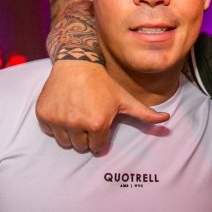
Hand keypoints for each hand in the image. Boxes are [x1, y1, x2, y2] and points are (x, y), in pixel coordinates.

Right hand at [35, 62, 168, 153]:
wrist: (77, 63)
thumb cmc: (104, 83)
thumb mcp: (125, 99)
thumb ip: (146, 114)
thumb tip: (168, 120)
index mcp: (97, 123)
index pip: (97, 148)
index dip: (100, 136)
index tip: (99, 121)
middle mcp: (76, 124)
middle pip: (81, 147)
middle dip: (86, 136)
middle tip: (88, 117)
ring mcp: (58, 120)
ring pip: (65, 142)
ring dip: (70, 133)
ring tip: (76, 114)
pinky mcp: (43, 114)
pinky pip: (49, 132)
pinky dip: (55, 124)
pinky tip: (64, 109)